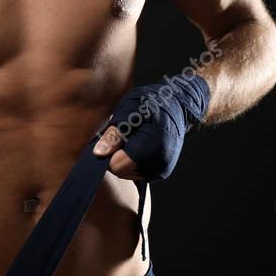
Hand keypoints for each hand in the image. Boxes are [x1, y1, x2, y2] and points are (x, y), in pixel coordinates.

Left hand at [93, 75, 210, 181]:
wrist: (177, 104)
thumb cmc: (151, 102)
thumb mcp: (127, 112)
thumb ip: (112, 136)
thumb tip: (98, 154)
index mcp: (149, 149)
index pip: (115, 167)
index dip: (111, 152)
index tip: (117, 136)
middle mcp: (158, 165)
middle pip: (121, 172)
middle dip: (119, 155)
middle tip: (128, 134)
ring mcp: (162, 170)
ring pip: (129, 173)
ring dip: (127, 158)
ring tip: (137, 137)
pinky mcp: (162, 171)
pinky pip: (138, 172)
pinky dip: (136, 161)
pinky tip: (143, 144)